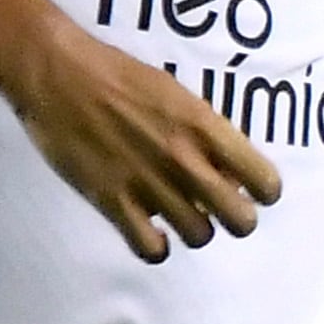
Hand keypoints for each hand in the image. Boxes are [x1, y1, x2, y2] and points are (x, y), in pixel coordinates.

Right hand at [0, 16, 282, 262]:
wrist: (58, 73)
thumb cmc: (119, 75)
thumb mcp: (177, 94)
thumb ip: (207, 131)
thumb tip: (232, 169)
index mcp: (205, 127)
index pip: (265, 182)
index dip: (263, 192)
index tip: (250, 189)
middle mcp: (186, 160)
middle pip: (241, 221)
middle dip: (236, 218)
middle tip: (219, 209)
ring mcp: (150, 184)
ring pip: (200, 237)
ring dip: (194, 229)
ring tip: (179, 216)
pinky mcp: (113, 202)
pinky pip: (151, 249)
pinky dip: (155, 247)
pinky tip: (150, 232)